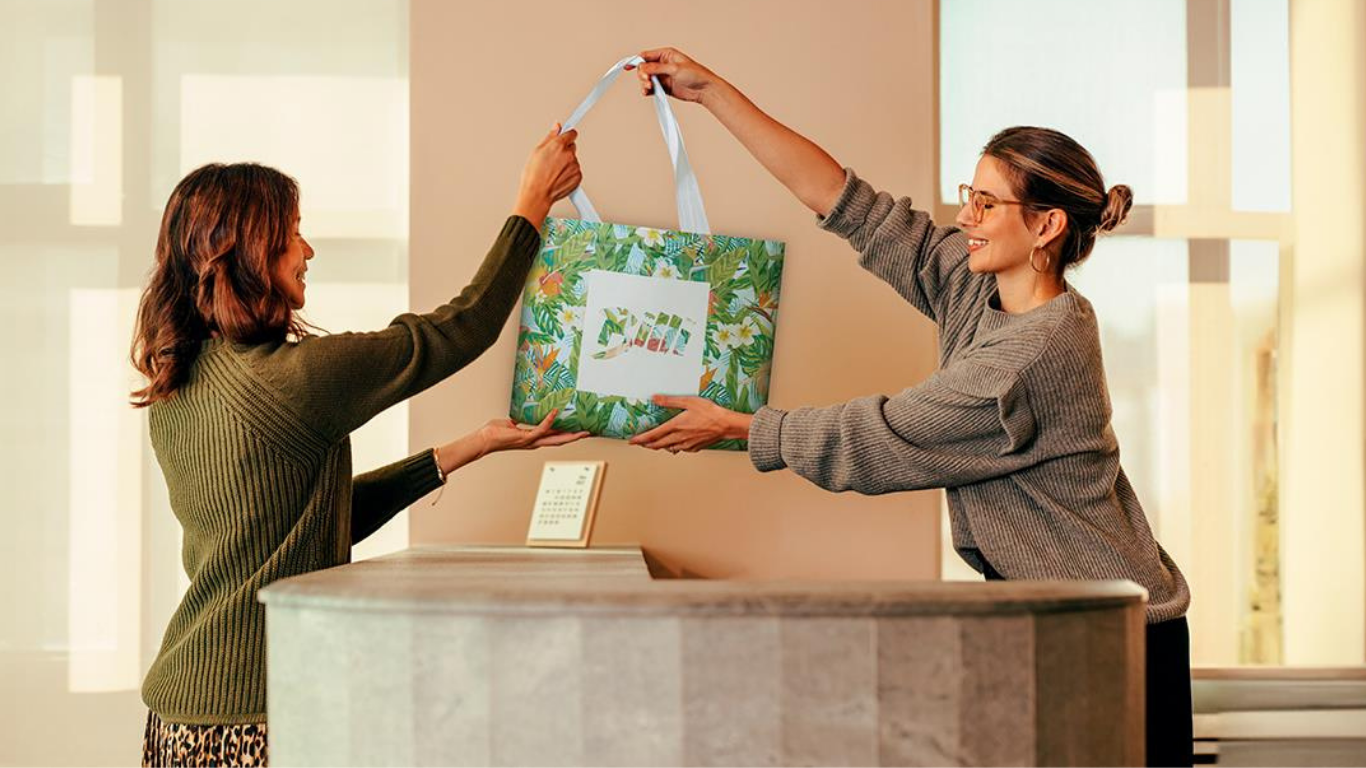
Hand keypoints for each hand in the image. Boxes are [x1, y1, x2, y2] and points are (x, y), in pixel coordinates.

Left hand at [435, 411, 589, 476]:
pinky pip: (540, 429)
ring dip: (570, 435)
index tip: (580, 430)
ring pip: (555, 439)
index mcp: (533, 439)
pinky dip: (549, 421)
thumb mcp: (510, 425)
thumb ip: (519, 423)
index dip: (568, 434)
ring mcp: (530, 441)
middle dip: (576, 437)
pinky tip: (555, 413)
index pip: (555, 437)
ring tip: (583, 430)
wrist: (482, 440)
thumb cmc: (493, 432)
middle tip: (591, 433)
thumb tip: (520, 418)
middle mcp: (534, 442)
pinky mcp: (524, 437)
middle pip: (560, 441)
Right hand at [514, 124, 581, 227]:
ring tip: (553, 171)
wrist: (537, 194)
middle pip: (572, 147)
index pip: (571, 133)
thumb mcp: (537, 151)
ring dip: (567, 163)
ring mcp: (575, 166)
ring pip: (573, 160)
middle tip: (553, 159)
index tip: (565, 136)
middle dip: (565, 150)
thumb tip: (557, 127)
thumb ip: (550, 137)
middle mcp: (569, 154)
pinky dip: (569, 173)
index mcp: (558, 145)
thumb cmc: (534, 176)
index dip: (566, 135)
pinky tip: (558, 177)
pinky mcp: (578, 177)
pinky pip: (575, 171)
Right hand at [627, 47, 724, 104]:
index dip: (636, 61)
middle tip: (646, 81)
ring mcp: (662, 76)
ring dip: (644, 84)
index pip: (646, 56)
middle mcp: (662, 64)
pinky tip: (647, 93)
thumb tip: (641, 68)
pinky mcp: (664, 87)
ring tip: (649, 88)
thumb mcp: (674, 69)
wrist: (704, 89)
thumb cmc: (695, 74)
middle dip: (642, 75)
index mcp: (666, 54)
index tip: (628, 67)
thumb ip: (657, 69)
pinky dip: (647, 90)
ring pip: (646, 79)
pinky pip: (651, 88)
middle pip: (643, 68)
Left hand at [628, 395, 751, 452]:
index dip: (640, 439)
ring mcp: (687, 445)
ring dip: (659, 447)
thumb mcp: (688, 401)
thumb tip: (655, 398)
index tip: (632, 441)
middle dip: (647, 445)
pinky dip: (674, 447)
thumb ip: (670, 400)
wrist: (726, 425)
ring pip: (668, 448)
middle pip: (658, 445)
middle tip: (640, 443)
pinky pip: (680, 449)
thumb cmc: (710, 412)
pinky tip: (675, 444)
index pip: (652, 435)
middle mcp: (679, 438)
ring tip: (655, 444)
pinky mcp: (695, 447)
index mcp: (675, 426)